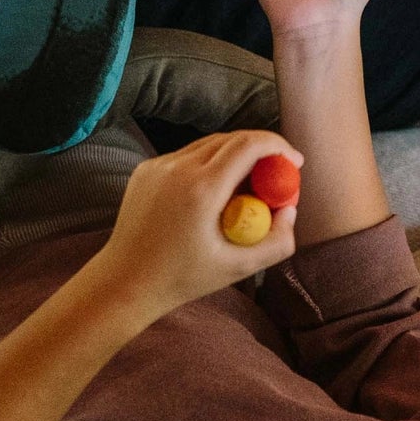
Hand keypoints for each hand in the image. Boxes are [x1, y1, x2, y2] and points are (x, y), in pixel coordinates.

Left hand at [87, 129, 301, 317]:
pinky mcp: (145, 169)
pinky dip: (209, 164)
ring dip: (235, 156)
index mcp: (201, 189)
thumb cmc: (181, 278)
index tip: (295, 161)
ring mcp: (158, 165)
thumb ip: (276, 242)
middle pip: (232, 139)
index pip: (249, 145)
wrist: (124, 281)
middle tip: (277, 174)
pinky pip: (187, 156)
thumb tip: (290, 210)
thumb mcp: (238, 268)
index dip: (278, 146)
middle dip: (261, 150)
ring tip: (247, 186)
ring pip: (209, 144)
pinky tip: (214, 193)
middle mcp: (178, 168)